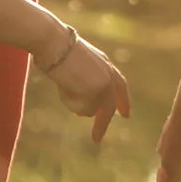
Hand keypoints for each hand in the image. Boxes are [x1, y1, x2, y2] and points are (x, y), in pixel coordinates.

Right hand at [41, 26, 130, 143]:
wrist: (55, 43)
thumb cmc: (57, 49)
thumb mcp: (75, 65)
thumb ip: (84, 83)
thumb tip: (85, 108)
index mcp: (106, 64)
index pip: (120, 85)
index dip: (123, 101)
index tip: (126, 115)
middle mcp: (109, 75)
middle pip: (109, 107)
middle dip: (101, 123)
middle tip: (96, 138)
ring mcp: (104, 85)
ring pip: (90, 109)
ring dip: (74, 103)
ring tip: (62, 86)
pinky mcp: (97, 93)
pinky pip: (81, 109)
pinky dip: (70, 103)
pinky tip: (63, 87)